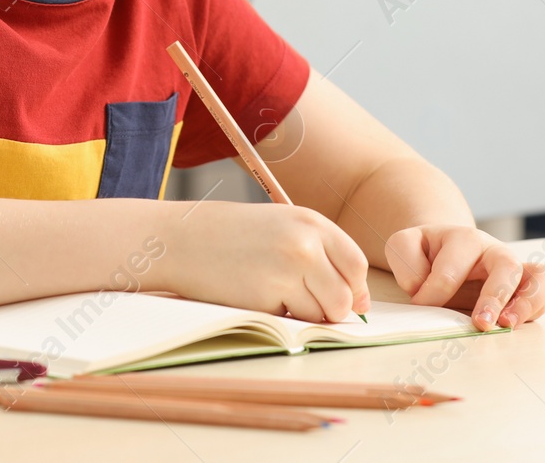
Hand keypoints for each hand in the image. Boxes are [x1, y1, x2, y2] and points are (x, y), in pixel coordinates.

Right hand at [163, 202, 369, 323]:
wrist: (185, 238)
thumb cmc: (235, 235)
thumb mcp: (284, 226)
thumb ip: (323, 254)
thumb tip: (359, 302)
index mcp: (312, 222)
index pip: (355, 265)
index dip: (354, 288)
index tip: (344, 297)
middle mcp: (305, 244)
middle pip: (345, 297)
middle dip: (331, 308)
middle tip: (303, 299)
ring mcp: (287, 270)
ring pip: (322, 313)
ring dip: (305, 313)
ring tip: (276, 291)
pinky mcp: (267, 297)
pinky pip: (293, 321)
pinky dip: (282, 316)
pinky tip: (258, 294)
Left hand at [385, 225, 544, 330]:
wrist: (444, 249)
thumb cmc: (425, 252)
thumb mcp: (404, 246)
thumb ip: (406, 262)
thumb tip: (423, 289)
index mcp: (463, 239)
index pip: (452, 268)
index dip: (435, 291)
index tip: (419, 304)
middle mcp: (494, 251)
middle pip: (506, 265)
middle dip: (494, 296)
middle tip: (479, 324)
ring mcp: (514, 270)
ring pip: (540, 277)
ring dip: (527, 303)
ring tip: (506, 325)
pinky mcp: (524, 289)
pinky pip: (543, 295)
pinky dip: (535, 310)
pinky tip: (513, 325)